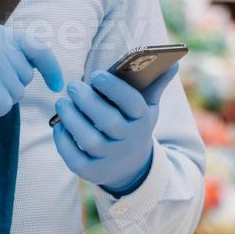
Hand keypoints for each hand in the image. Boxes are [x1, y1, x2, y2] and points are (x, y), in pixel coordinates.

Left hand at [52, 65, 177, 194]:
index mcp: (143, 120)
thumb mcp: (148, 106)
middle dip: (88, 101)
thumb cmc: (135, 124)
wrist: (131, 165)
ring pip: (89, 140)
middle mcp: (128, 141)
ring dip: (72, 119)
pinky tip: (60, 125)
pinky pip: (75, 159)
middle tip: (72, 86)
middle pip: (109, 122)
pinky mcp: (93, 172)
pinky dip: (64, 141)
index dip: (114, 88)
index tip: (96, 74)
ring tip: (62, 103)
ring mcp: (111, 159)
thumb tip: (174, 61)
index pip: (133, 104)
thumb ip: (155, 83)